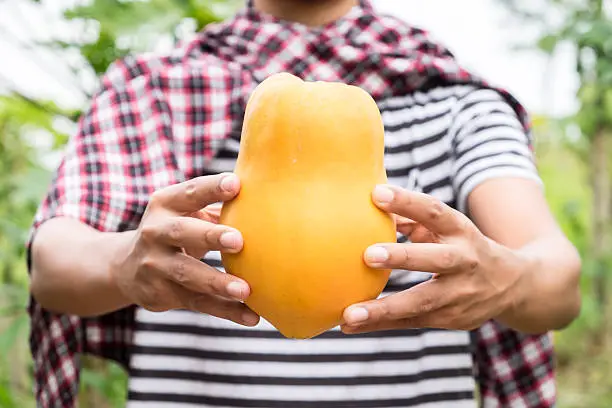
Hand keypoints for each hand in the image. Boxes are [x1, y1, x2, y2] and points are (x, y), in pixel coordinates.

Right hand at [111, 173, 259, 326]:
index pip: (189, 192)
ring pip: (188, 274)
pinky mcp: (162, 294)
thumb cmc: (176, 230)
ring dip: (218, 282)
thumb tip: (267, 196)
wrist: (126, 268)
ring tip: (245, 290)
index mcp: (165, 204)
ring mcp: (155, 266)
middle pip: (181, 232)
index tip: (236, 185)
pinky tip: (252, 316)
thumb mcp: (186, 211)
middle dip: (209, 236)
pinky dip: (226, 311)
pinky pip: (198, 303)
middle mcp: (155, 232)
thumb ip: (217, 204)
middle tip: (238, 240)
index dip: (211, 189)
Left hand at [341, 185, 527, 332]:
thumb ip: (413, 218)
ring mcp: (460, 294)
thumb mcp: (448, 228)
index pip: (435, 212)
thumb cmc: (464, 247)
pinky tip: (349, 324)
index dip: (407, 201)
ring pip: (422, 301)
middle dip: (403, 257)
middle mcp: (465, 261)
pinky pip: (412, 322)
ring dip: (384, 308)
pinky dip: (381, 324)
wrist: (514, 284)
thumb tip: (373, 205)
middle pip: (436, 259)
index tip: (377, 193)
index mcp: (462, 231)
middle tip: (368, 255)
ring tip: (350, 313)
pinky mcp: (451, 319)